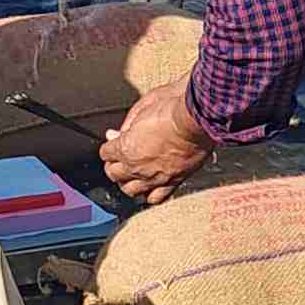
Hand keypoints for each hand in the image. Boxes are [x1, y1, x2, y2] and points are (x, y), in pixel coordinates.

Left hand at [98, 81, 211, 201]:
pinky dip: (149, 194)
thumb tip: (115, 133)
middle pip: (114, 174)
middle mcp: (136, 167)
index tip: (114, 142)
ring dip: (128, 182)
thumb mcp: (143, 106)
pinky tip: (150, 186)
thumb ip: (127, 124)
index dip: (110, 147)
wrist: (198, 117)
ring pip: (131, 190)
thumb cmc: (172, 107)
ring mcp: (155, 177)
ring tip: (132, 174)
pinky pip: (155, 198)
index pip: (106, 154)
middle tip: (119, 159)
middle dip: (114, 166)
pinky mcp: (174, 182)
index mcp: (125, 147)